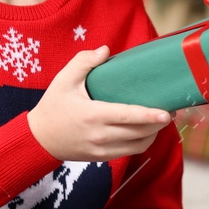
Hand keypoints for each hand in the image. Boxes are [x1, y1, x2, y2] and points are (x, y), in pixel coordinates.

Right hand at [28, 46, 173, 160]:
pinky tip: (145, 131)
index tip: (167, 113)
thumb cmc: (53, 106)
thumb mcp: (64, 79)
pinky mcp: (102, 158)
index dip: (150, 116)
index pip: (128, 117)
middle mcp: (100, 135)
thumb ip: (84, 61)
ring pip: (138, 146)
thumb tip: (106, 50)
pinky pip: (129, 152)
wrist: (39, 139)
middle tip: (170, 111)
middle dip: (158, 124)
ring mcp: (102, 149)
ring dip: (153, 134)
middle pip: (139, 133)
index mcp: (93, 115)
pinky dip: (141, 142)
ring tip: (160, 121)